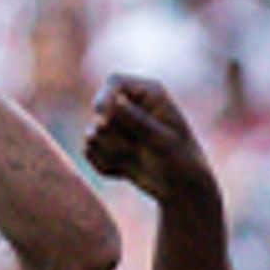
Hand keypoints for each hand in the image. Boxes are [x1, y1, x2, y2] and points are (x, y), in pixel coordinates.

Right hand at [84, 75, 217, 206]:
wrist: (180, 187)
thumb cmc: (180, 159)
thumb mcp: (163, 141)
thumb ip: (138, 121)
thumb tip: (116, 100)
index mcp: (148, 94)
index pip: (115, 83)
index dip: (104, 97)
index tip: (101, 114)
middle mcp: (130, 104)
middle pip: (101, 110)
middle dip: (112, 134)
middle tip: (133, 149)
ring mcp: (116, 125)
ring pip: (92, 133)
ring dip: (110, 151)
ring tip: (134, 159)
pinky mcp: (106, 145)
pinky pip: (89, 151)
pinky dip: (104, 164)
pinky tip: (125, 170)